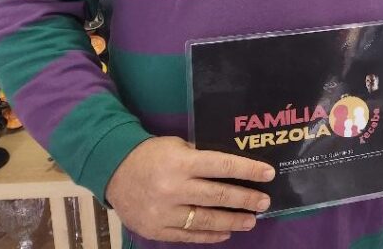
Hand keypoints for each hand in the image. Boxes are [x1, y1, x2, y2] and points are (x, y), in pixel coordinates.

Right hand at [105, 136, 274, 242]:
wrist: (113, 170)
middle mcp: (174, 188)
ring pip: (205, 220)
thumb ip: (201, 158)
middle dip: (245, 199)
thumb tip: (233, 169)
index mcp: (181, 162)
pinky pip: (188, 235)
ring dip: (232, 221)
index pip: (222, 166)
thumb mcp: (178, 146)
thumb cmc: (151, 154)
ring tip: (250, 220)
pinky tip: (225, 233)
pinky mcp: (156, 230)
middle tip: (264, 202)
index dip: (248, 170)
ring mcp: (164, 212)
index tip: (268, 174)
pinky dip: (209, 235)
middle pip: (217, 196)